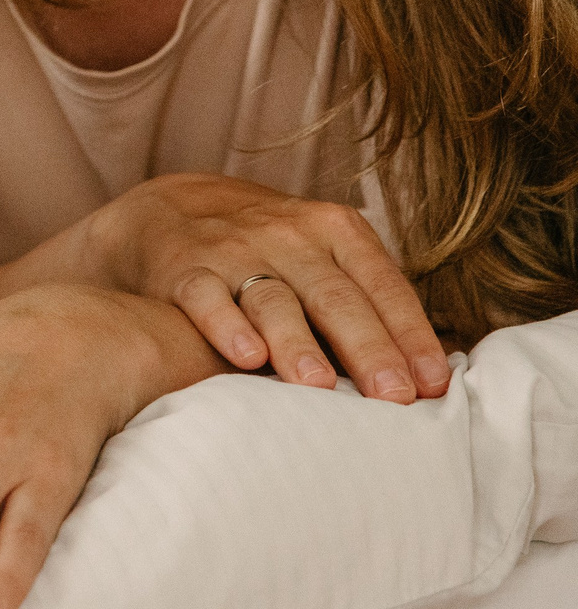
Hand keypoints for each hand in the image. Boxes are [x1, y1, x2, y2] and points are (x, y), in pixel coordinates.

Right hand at [95, 173, 449, 403]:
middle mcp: (288, 235)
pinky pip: (206, 298)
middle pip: (334, 296)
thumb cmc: (273, 255)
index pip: (383, 285)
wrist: (174, 211)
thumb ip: (366, 304)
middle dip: (368, 348)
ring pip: (272, 299)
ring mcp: (234, 249)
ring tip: (319, 386)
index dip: (410, 335)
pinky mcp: (185, 269)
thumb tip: (428, 379)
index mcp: (336, 230)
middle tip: (393, 397)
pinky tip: (246, 356)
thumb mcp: (323, 257)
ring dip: (297, 342)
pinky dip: (226, 326)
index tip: (433, 385)